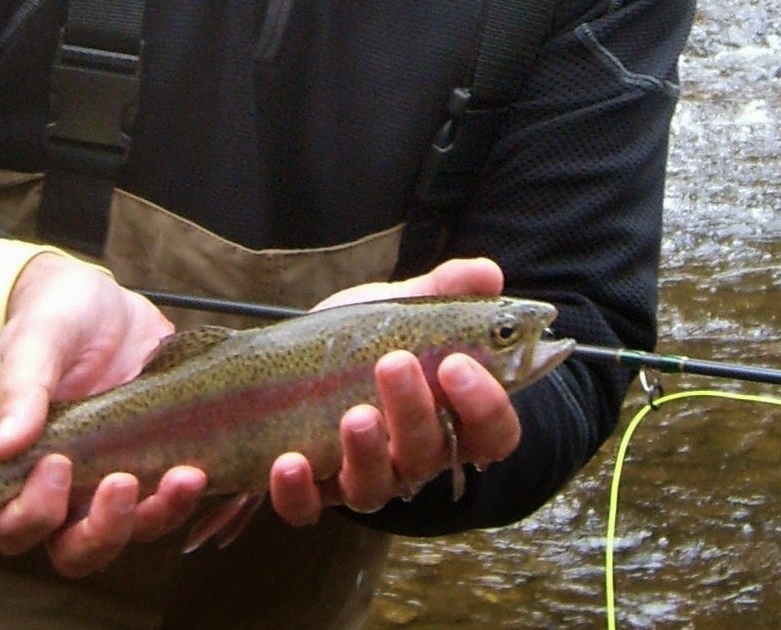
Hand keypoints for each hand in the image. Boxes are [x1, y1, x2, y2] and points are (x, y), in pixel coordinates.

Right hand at [0, 253, 206, 574]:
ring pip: (132, 531)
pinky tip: (199, 468)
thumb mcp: (35, 342)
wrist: (100, 300)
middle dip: (102, 531)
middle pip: (76, 550)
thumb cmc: (53, 321)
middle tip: (122, 483)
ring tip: (182, 476)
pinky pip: (172, 498)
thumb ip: (21, 389)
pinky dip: (187, 493)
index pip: (12, 527)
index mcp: (23, 469)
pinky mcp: (159, 460)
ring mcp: (116, 477)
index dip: (32, 514)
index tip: (58, 465)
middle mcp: (68, 489)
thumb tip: (5, 446)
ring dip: (157, 514)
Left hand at [269, 258, 521, 525]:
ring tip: (355, 415)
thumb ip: (446, 289)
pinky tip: (289, 461)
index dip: (485, 405)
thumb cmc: (372, 340)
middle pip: (430, 453)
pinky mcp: (315, 489)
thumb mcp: (405, 308)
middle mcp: (414, 458)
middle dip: (414, 411)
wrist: (307, 364)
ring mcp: (366, 477)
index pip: (492, 431)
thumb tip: (489, 273)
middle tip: (394, 363)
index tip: (457, 362)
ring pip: (374, 487)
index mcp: (452, 418)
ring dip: (366, 453)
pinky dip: (298, 492)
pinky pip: (308, 507)